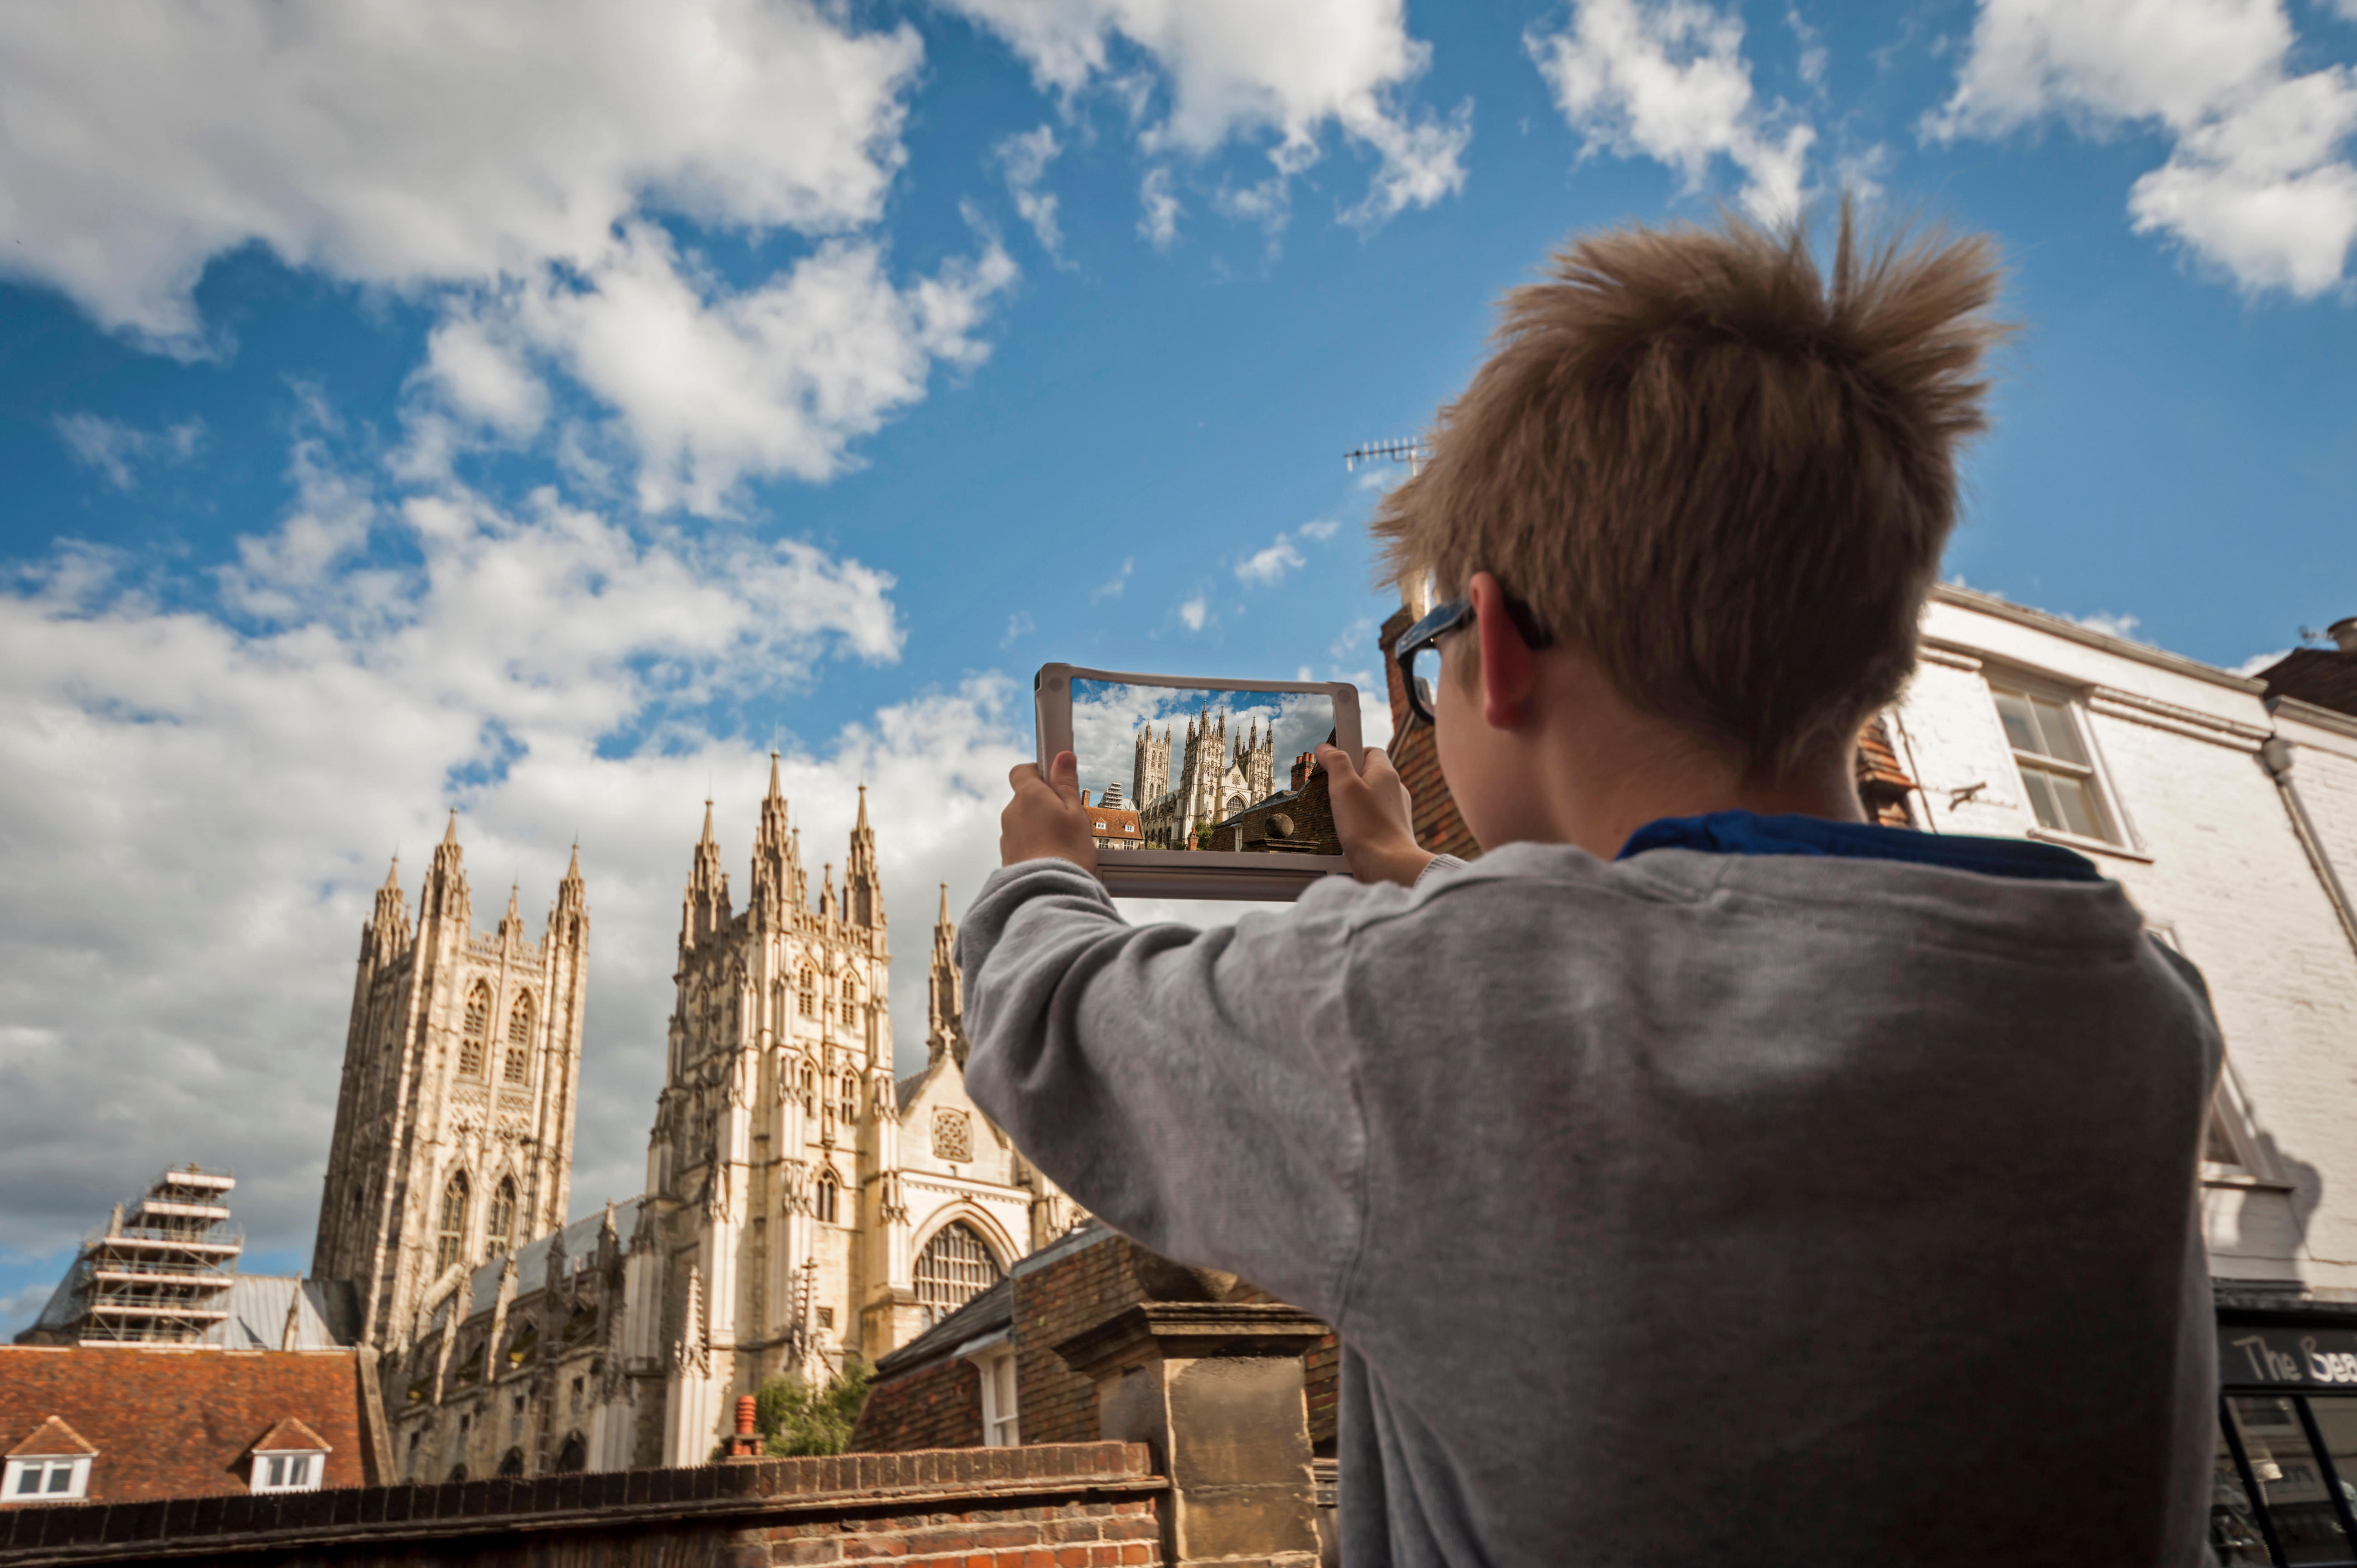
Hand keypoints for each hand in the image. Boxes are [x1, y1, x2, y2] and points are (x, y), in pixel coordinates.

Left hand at [1001, 751, 1098, 872]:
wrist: (1048, 892)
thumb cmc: (1066, 852)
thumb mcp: (1075, 813)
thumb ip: (1066, 783)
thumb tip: (1062, 757)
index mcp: (1028, 796)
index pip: (1022, 770)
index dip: (1038, 770)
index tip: (1056, 778)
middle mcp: (1011, 813)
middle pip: (1026, 798)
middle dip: (1045, 803)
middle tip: (1068, 816)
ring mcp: (1007, 836)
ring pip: (1024, 822)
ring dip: (1040, 826)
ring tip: (1063, 842)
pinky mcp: (1008, 856)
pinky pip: (1022, 842)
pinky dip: (1035, 845)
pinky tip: (1052, 856)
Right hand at [1317, 744, 1433, 886]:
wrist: (1387, 865)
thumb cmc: (1367, 827)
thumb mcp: (1344, 786)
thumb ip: (1336, 762)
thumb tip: (1326, 748)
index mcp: (1386, 773)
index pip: (1369, 749)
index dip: (1350, 752)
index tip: (1334, 763)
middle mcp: (1395, 790)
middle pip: (1367, 775)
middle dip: (1347, 782)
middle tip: (1332, 793)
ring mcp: (1395, 811)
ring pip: (1368, 798)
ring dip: (1352, 805)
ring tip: (1338, 816)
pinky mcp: (1391, 831)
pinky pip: (1371, 818)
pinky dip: (1358, 822)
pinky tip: (1348, 833)